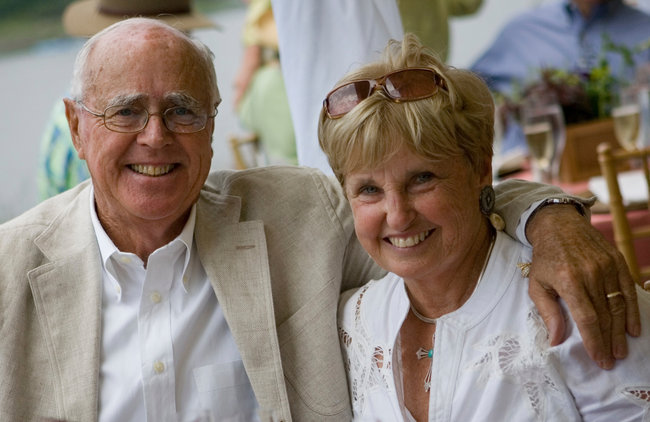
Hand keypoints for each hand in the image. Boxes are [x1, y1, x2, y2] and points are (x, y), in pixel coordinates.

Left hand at [526, 204, 640, 368]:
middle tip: (611, 360)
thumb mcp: (536, 284)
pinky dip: (632, 311)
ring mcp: (606, 267)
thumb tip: (556, 341)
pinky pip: (628, 290)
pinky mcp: (617, 262)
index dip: (595, 341)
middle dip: (608, 342)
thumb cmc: (545, 258)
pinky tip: (633, 328)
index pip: (587, 318)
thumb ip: (548, 313)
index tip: (599, 359)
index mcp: (568, 280)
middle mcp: (590, 274)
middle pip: (605, 316)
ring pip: (618, 306)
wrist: (559, 226)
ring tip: (621, 350)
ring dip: (621, 331)